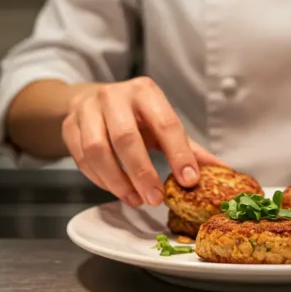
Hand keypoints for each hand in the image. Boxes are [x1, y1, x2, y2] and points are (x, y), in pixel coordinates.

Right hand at [62, 77, 223, 207]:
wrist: (90, 98)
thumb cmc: (134, 114)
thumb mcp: (161, 121)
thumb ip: (187, 146)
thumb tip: (221, 169)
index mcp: (145, 92)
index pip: (165, 123)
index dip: (179, 154)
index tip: (189, 181)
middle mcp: (114, 96)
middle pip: (126, 138)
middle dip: (143, 173)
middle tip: (156, 199)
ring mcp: (88, 110)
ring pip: (98, 150)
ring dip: (118, 181)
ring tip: (136, 199)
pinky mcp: (69, 126)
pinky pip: (82, 158)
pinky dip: (100, 180)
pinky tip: (117, 190)